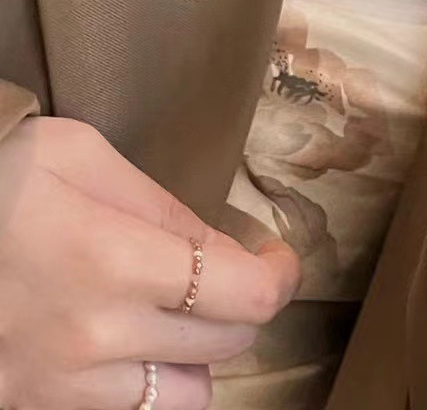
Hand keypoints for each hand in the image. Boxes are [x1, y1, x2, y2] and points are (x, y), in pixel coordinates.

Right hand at [0, 118, 300, 408]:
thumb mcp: (83, 158)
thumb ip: (163, 206)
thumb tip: (222, 246)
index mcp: (114, 263)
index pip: (246, 299)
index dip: (280, 277)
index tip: (276, 257)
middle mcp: (94, 340)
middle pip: (226, 345)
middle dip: (241, 304)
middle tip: (224, 271)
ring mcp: (59, 388)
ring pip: (185, 397)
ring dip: (199, 356)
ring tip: (178, 314)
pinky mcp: (31, 409)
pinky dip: (149, 386)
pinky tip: (133, 346)